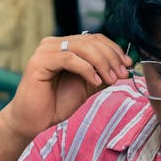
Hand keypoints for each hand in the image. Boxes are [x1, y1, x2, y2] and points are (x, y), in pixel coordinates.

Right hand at [0, 32, 131, 143]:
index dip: (113, 49)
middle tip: (122, 74)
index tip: (128, 64)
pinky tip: (95, 82)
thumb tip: (124, 67)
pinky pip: (69, 58)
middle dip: (111, 57)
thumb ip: (101, 75)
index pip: (94, 39)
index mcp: (63, 46)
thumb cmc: (55, 104)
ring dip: (102, 63)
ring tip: (111, 80)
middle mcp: (53, 43)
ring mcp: (45, 51)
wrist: (32, 121)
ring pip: (82, 47)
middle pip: (90, 41)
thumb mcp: (86, 87)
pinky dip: (87, 69)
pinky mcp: (39, 62)